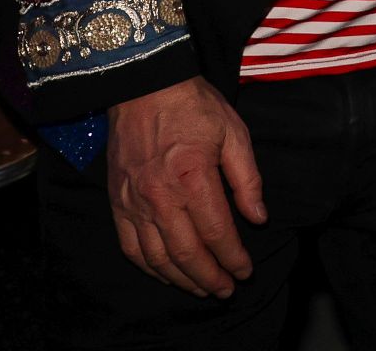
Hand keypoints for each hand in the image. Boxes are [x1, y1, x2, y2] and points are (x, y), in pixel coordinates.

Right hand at [105, 76, 266, 297]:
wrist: (143, 85)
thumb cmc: (193, 106)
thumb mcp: (234, 133)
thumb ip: (247, 179)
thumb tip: (258, 217)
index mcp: (193, 177)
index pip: (216, 232)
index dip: (233, 258)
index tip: (245, 271)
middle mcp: (159, 196)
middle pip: (186, 253)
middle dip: (209, 277)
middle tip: (226, 290)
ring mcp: (134, 202)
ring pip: (156, 257)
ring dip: (181, 279)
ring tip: (201, 289)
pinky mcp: (117, 202)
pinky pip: (130, 246)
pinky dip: (149, 267)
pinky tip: (165, 273)